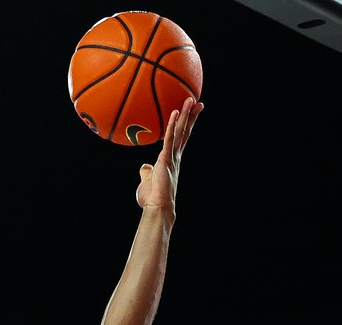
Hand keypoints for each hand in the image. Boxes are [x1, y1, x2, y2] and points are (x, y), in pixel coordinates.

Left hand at [135, 97, 202, 213]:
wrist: (157, 208)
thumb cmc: (152, 199)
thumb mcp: (147, 181)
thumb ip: (147, 172)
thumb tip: (144, 166)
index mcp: (172, 160)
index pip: (180, 139)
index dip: (186, 126)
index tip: (191, 115)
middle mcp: (175, 157)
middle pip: (184, 132)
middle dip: (190, 116)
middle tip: (197, 102)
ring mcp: (172, 157)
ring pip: (180, 132)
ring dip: (184, 115)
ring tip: (190, 100)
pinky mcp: (166, 159)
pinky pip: (168, 139)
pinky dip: (171, 125)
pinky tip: (174, 112)